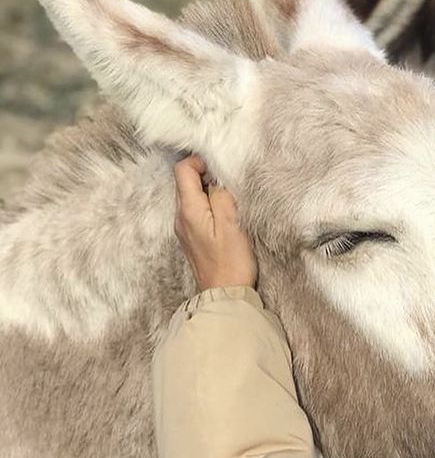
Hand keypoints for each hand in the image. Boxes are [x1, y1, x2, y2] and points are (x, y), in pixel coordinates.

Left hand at [173, 155, 257, 291]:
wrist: (225, 295)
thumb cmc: (231, 261)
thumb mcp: (231, 223)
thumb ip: (222, 195)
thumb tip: (216, 180)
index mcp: (188, 210)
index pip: (182, 170)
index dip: (200, 161)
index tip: (221, 168)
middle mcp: (180, 217)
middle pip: (185, 182)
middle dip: (205, 174)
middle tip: (229, 182)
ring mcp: (184, 229)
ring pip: (191, 197)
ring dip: (208, 191)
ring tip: (230, 198)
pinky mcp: (192, 238)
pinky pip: (196, 212)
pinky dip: (209, 206)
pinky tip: (225, 215)